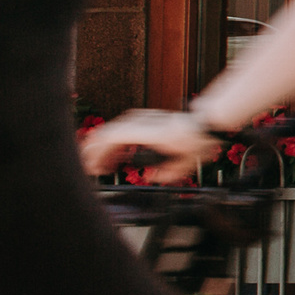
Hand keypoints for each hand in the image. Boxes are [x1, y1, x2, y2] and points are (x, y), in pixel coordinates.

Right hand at [80, 109, 222, 181]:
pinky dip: (112, 143)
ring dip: (102, 148)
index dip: (98, 151)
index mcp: (149, 131)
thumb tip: (149, 177)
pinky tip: (113, 157)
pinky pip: (120, 129)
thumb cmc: (194, 140)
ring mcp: (142, 117)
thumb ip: (166, 174)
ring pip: (111, 130)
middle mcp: (143, 121)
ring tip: (101, 166)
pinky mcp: (143, 119)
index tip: (93, 166)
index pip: (113, 137)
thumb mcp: (184, 163)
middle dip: (95, 152)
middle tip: (91, 169)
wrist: (204, 124)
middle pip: (107, 133)